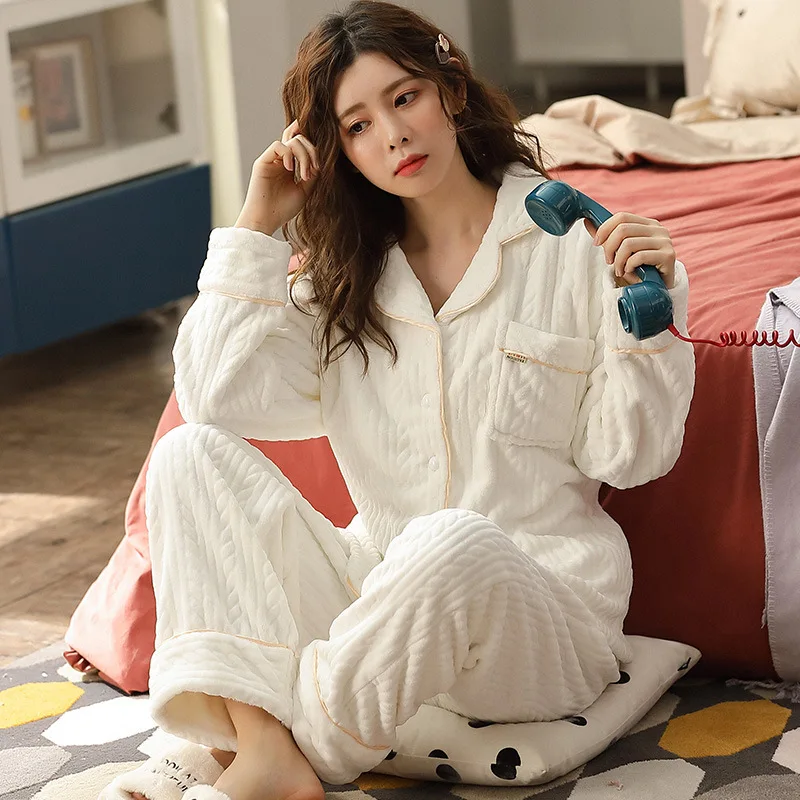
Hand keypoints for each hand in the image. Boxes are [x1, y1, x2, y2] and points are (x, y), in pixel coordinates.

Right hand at [234, 119, 319, 235]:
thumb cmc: (283, 209)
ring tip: (304, 175)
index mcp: (291, 167)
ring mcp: (272, 160)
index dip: (314, 151)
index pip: (303, 146)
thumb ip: (313, 174)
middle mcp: (281, 161)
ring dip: (304, 156)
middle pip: (299, 140)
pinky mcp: (263, 162)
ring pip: (292, 141)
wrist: (266, 220)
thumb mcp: (305, 190)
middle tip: (314, 170)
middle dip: (311, 152)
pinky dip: (288, 154)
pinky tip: (290, 169)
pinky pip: (278, 146)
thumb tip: (319, 160)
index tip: (318, 168)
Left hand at [584, 214, 675, 289]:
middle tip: (609, 261)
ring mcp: (665, 241)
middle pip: (623, 229)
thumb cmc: (638, 269)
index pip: (622, 217)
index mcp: (648, 224)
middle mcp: (658, 229)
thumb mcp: (620, 251)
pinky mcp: (668, 256)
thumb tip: (588, 222)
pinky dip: (629, 266)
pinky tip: (629, 272)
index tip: (596, 243)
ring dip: (618, 260)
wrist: (656, 289)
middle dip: (609, 247)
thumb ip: (607, 237)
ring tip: (619, 270)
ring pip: (629, 244)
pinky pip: (639, 256)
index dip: (605, 229)